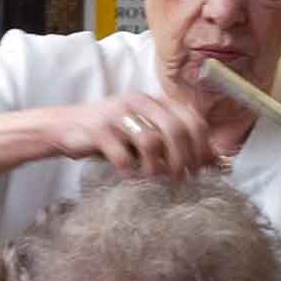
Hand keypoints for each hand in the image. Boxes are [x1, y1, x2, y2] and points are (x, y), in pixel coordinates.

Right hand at [52, 94, 219, 179]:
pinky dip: (130, 171)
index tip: (201, 168)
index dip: (201, 146)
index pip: (191, 119)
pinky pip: (123, 156)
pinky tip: (131, 176)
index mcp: (154, 101)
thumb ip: (174, 143)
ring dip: (158, 167)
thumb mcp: (144, 133)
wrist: (65, 127)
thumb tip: (214, 160)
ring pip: (151, 142)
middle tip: (182, 179)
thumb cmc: (111, 134)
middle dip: (184, 159)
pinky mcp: (99, 131)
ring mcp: (118, 115)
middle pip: (175, 130)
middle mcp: (139, 103)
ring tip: (156, 178)